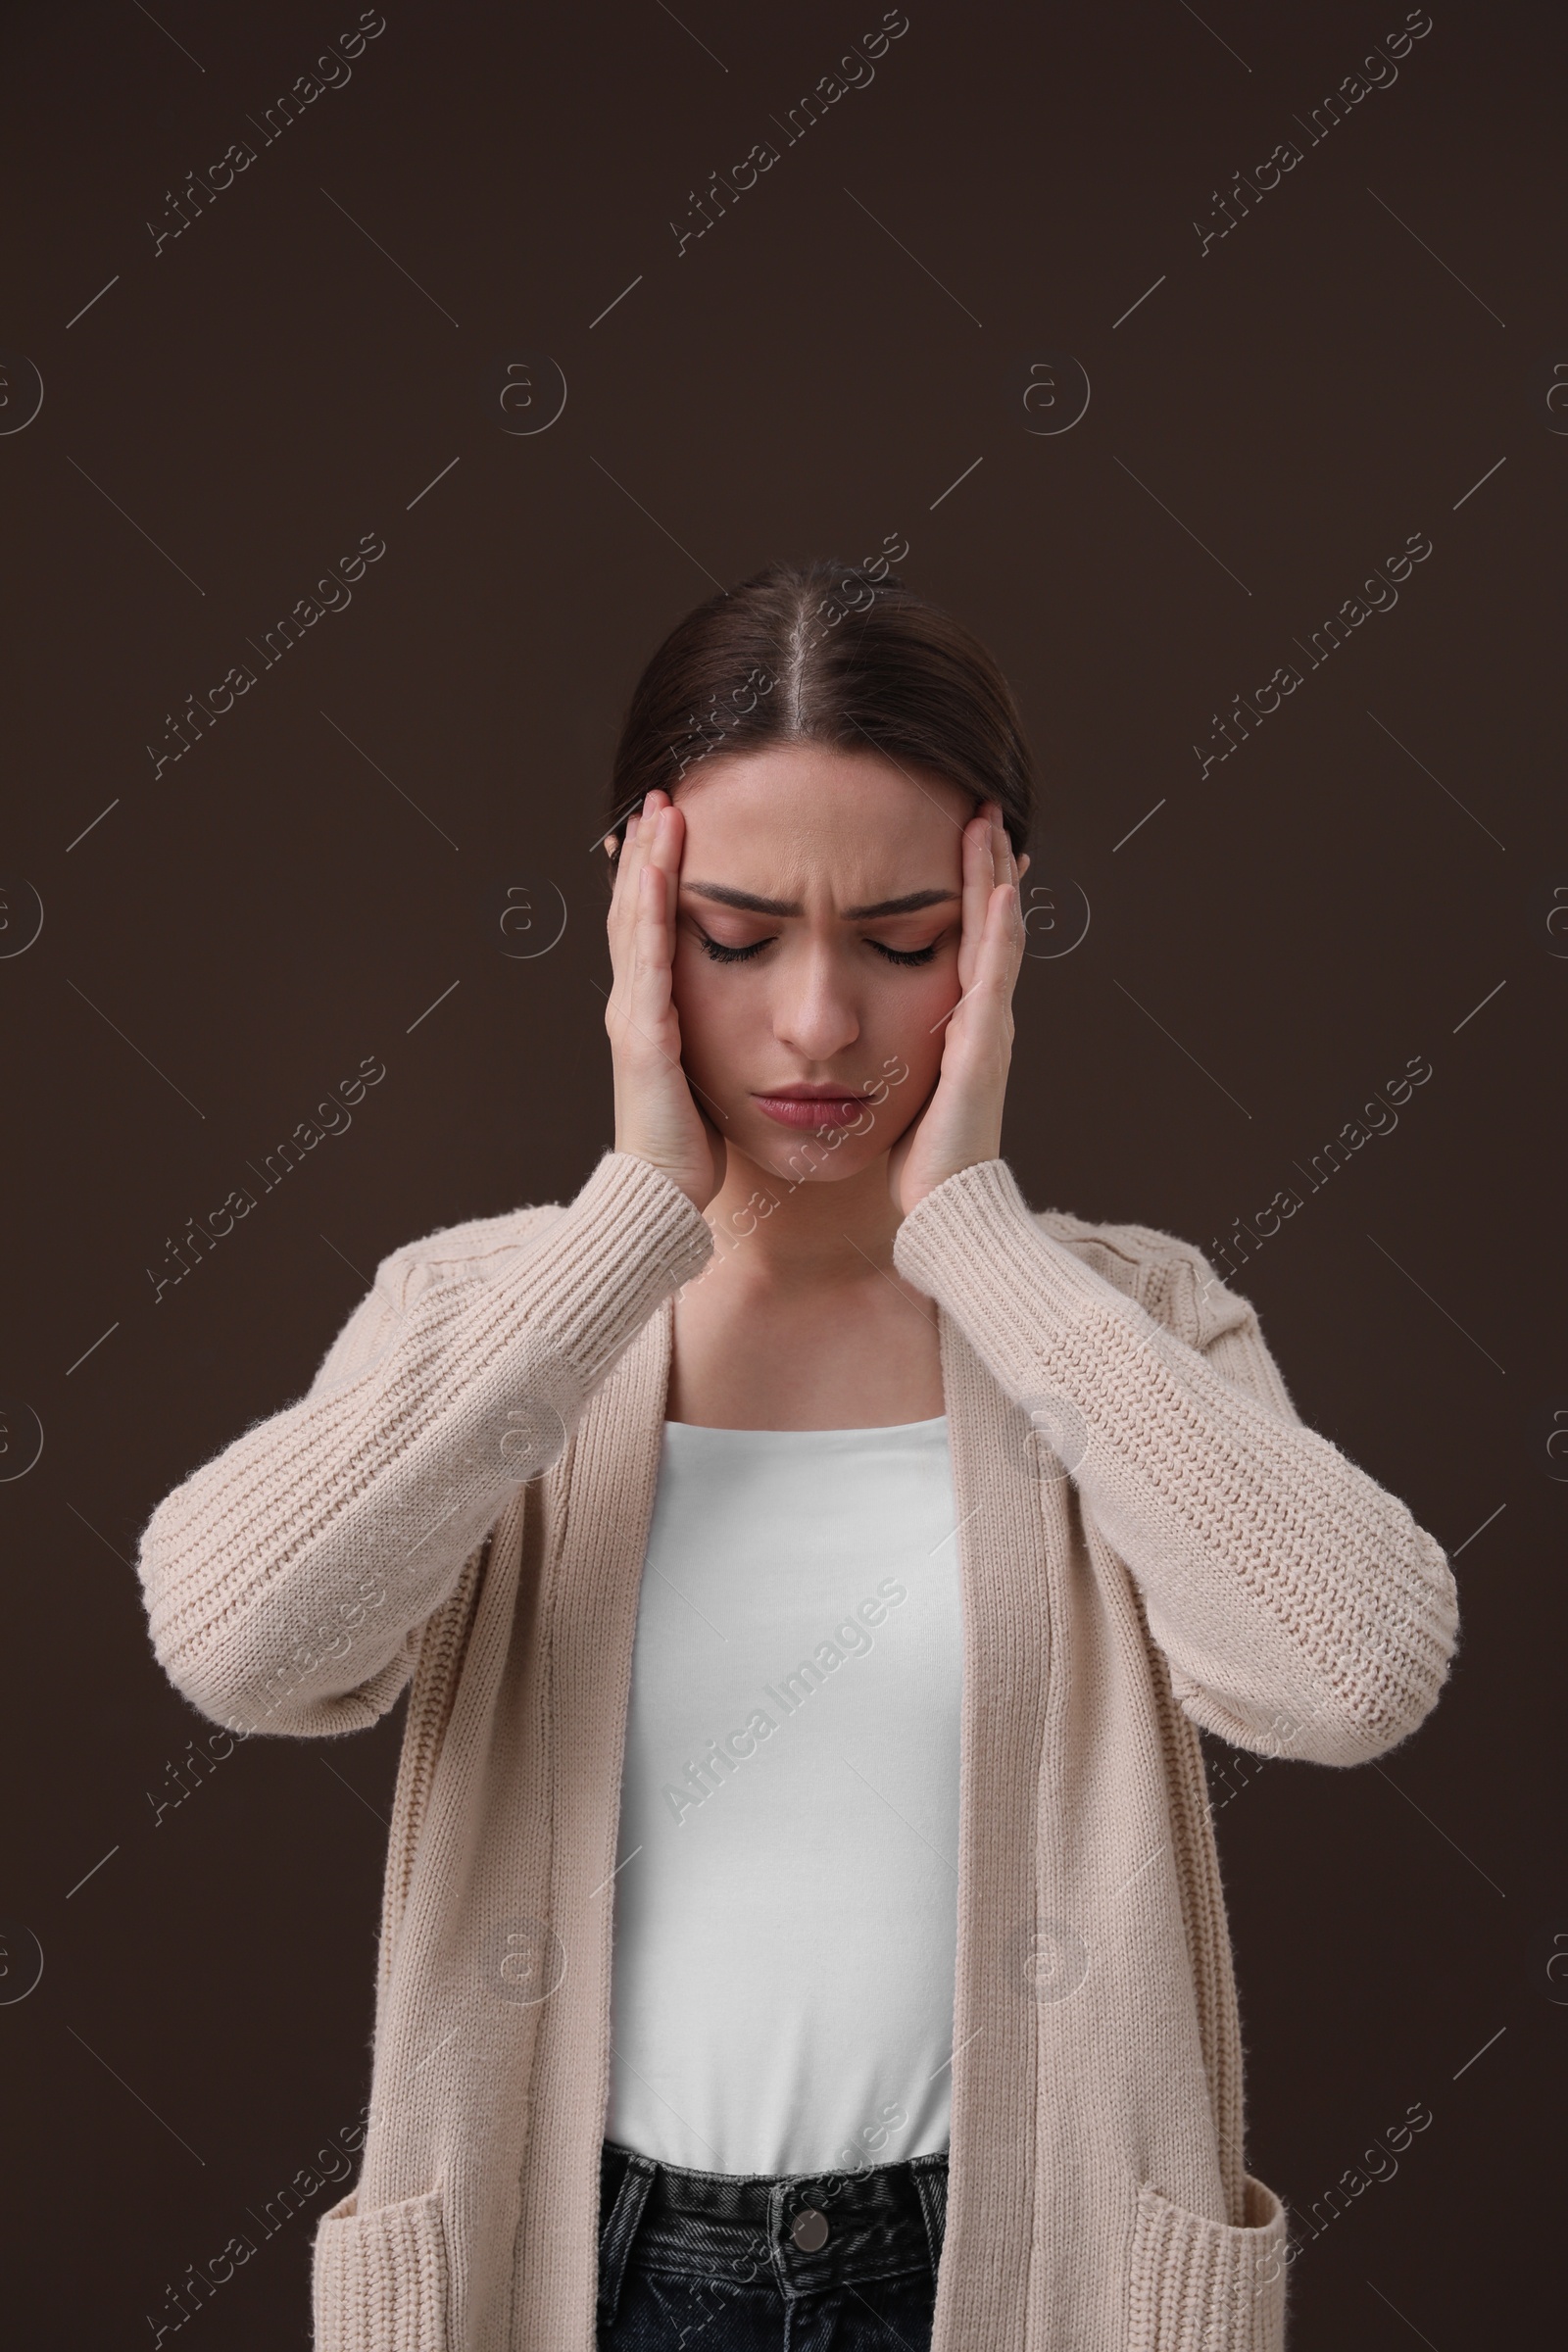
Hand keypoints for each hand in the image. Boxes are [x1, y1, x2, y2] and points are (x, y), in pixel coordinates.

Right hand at [604, 789, 727, 1210]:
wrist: (662, 1201)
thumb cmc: (692, 1151)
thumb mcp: (710, 1079)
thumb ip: (718, 1043)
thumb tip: (750, 1020)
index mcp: (654, 1016)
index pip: (653, 930)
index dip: (658, 878)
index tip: (674, 828)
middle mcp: (636, 1007)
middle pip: (635, 912)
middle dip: (647, 854)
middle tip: (660, 798)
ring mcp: (635, 1018)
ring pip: (635, 923)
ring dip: (646, 865)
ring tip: (658, 813)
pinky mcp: (644, 1036)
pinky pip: (647, 959)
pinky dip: (649, 909)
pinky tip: (658, 872)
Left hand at [886, 804, 1028, 1219]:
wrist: (946, 1209)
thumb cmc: (920, 1161)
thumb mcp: (904, 1088)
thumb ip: (897, 1052)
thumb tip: (863, 1033)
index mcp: (961, 1024)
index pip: (967, 938)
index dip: (967, 888)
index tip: (961, 840)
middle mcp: (983, 1017)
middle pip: (988, 922)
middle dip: (986, 864)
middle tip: (982, 809)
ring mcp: (989, 1028)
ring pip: (997, 935)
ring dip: (994, 876)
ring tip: (989, 824)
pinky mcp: (982, 1047)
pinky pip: (994, 975)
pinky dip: (998, 929)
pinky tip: (998, 888)